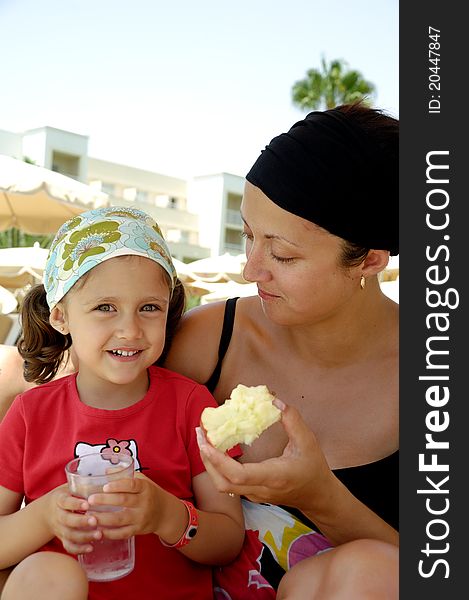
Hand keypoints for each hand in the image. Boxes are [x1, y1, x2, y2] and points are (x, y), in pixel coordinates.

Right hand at [44, 484, 101, 554]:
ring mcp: (59, 528)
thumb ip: (84, 483)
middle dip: (81, 522)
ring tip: (99, 535)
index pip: (66, 502)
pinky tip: (91, 548)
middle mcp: (58, 515)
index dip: (75, 504)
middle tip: (95, 521)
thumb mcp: (71, 486)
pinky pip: (69, 546)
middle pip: (67, 520)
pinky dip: (79, 549)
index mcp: (60, 500)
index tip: (87, 504)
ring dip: (84, 536)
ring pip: (69, 535)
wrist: (48, 511)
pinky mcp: (63, 538)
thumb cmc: (67, 495)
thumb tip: (110, 472)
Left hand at [86, 473, 167, 539]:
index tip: (105, 486)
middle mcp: (144, 502)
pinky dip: (110, 533)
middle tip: (90, 500)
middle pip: (123, 501)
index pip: (132, 485)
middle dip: (105, 500)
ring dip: (103, 518)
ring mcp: (141, 517)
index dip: (118, 485)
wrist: (165, 512)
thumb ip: (125, 475)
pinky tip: (99, 530)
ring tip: (90, 516)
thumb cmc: (149, 493)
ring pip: (120, 519)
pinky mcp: (138, 530)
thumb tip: (106, 470)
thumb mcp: (142, 481)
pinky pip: (122, 533)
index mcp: (145, 488)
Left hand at [197, 401, 333, 511]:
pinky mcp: (253, 494)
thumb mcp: (308, 441)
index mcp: (273, 477)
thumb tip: (274, 401)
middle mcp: (261, 489)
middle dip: (206, 459)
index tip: (206, 442)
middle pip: (223, 483)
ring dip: (209, 463)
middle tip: (199, 433)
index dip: (218, 461)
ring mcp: (255, 495)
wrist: (318, 497)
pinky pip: (229, 484)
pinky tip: (216, 449)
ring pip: (223, 486)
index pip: (238, 476)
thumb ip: (292, 420)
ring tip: (203, 439)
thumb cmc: (314, 468)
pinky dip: (218, 467)